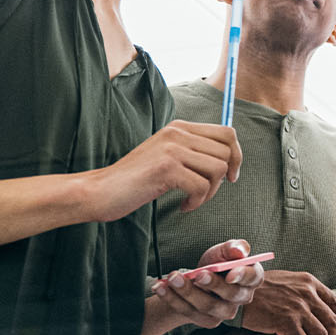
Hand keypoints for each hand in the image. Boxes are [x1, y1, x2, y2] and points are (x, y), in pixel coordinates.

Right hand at [84, 120, 240, 221]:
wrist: (99, 191)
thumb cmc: (134, 180)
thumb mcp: (166, 156)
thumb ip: (192, 151)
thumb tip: (229, 160)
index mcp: (180, 127)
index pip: (227, 132)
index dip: (236, 155)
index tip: (230, 176)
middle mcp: (178, 132)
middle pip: (227, 151)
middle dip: (223, 177)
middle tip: (206, 193)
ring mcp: (172, 149)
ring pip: (217, 169)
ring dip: (210, 192)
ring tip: (192, 200)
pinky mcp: (166, 168)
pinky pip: (201, 186)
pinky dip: (197, 201)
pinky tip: (183, 207)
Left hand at [152, 240, 265, 328]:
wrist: (198, 278)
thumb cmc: (217, 262)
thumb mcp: (223, 250)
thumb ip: (233, 247)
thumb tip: (240, 251)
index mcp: (253, 277)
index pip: (253, 277)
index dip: (242, 276)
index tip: (229, 274)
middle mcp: (242, 297)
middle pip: (229, 295)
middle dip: (212, 285)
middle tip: (196, 274)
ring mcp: (225, 312)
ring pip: (207, 306)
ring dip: (187, 292)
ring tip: (172, 278)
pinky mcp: (207, 321)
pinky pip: (189, 312)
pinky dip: (172, 299)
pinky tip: (160, 287)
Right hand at [238, 269, 335, 334]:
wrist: (239, 288)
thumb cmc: (259, 287)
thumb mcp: (287, 281)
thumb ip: (302, 291)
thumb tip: (314, 304)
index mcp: (310, 282)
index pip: (335, 303)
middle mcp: (308, 293)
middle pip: (332, 321)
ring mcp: (299, 308)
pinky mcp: (287, 322)